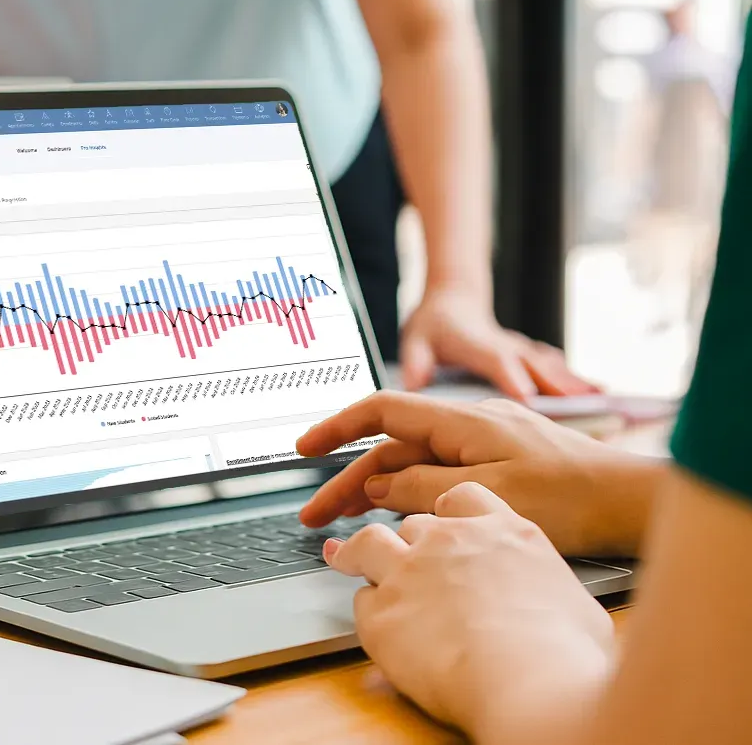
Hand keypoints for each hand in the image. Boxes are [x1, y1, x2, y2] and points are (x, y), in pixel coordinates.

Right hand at [298, 392, 658, 555]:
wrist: (628, 501)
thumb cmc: (572, 497)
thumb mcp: (488, 496)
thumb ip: (425, 487)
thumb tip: (380, 484)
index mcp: (462, 421)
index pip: (384, 412)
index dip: (338, 427)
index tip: (305, 449)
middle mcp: (467, 425)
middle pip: (392, 448)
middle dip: (348, 480)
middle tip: (314, 517)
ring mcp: (481, 443)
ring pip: (413, 463)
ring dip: (375, 490)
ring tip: (341, 521)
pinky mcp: (494, 462)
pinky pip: (437, 473)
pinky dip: (409, 492)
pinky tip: (395, 514)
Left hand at [326, 482, 613, 739]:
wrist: (527, 680)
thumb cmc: (563, 651)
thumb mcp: (574, 604)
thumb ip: (546, 590)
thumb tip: (556, 610)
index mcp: (502, 531)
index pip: (462, 497)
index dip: (449, 512)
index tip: (446, 522)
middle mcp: (449, 541)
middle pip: (414, 524)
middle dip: (410, 541)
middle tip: (407, 558)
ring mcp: (408, 572)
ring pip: (369, 543)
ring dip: (357, 551)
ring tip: (344, 555)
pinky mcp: (380, 613)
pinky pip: (361, 601)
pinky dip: (366, 610)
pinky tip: (371, 623)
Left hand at [400, 287, 598, 398]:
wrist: (454, 299)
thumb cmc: (433, 325)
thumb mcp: (416, 340)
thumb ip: (416, 362)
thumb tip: (414, 384)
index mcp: (478, 344)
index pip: (496, 361)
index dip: (512, 377)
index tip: (529, 396)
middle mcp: (506, 346)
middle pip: (535, 367)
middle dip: (558, 386)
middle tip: (585, 406)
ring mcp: (523, 351)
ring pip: (553, 368)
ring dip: (577, 384)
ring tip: (605, 401)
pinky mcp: (532, 358)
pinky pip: (558, 371)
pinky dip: (579, 383)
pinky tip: (604, 398)